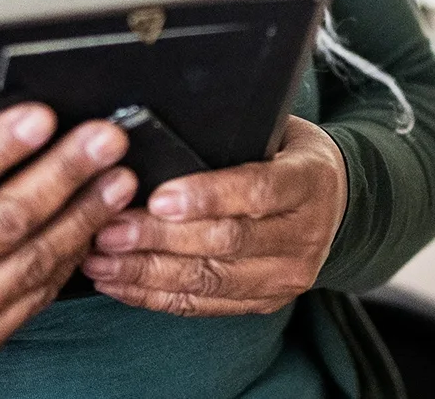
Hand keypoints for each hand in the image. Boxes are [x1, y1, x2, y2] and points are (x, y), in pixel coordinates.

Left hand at [81, 114, 346, 316]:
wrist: (335, 200)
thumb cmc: (287, 154)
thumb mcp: (276, 130)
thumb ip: (231, 138)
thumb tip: (156, 137)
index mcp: (309, 181)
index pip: (259, 191)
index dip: (207, 196)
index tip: (158, 196)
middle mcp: (304, 235)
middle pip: (226, 242)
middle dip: (159, 237)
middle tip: (107, 228)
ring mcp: (287, 276)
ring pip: (209, 280)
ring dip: (147, 271)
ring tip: (99, 258)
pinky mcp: (265, 302)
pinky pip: (203, 305)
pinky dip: (154, 296)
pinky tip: (118, 282)